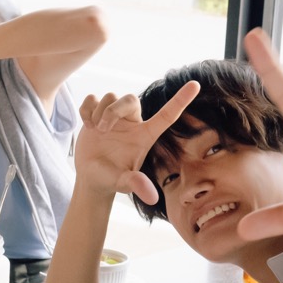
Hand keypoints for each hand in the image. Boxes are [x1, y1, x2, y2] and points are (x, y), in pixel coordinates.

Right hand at [74, 84, 200, 202]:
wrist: (90, 177)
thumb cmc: (111, 180)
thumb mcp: (123, 183)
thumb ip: (137, 184)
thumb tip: (152, 198)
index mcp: (145, 135)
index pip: (167, 114)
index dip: (181, 99)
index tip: (195, 84)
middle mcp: (132, 122)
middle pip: (130, 99)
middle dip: (113, 110)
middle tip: (102, 129)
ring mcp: (114, 117)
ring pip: (110, 97)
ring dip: (98, 112)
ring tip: (95, 130)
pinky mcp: (97, 113)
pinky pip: (93, 98)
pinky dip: (86, 109)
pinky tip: (87, 125)